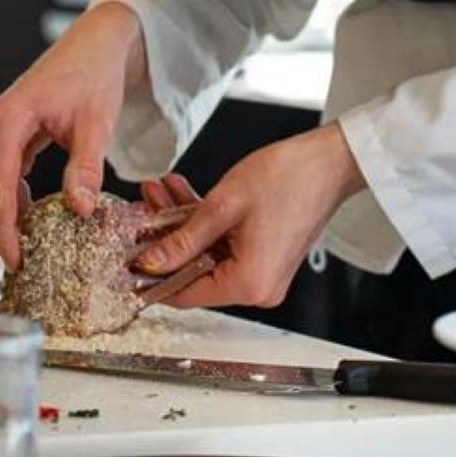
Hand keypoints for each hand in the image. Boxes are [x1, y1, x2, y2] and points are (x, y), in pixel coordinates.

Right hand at [0, 2, 145, 270]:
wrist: (93, 47)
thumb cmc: (93, 77)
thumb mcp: (97, 124)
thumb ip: (86, 167)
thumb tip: (80, 209)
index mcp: (7, 120)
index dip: (3, 228)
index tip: (17, 259)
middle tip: (14, 261)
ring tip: (21, 245)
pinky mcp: (0, 136)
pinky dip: (0, 201)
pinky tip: (26, 216)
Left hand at [134, 124, 363, 309]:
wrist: (328, 162)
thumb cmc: (288, 178)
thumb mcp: (222, 205)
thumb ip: (182, 237)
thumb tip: (151, 261)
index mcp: (248, 283)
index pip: (184, 294)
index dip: (152, 274)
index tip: (127, 256)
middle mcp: (258, 288)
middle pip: (194, 271)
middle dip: (167, 237)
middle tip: (144, 209)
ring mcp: (263, 273)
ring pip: (206, 254)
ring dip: (184, 224)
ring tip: (162, 192)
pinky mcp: (265, 256)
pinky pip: (224, 246)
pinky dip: (205, 224)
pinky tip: (184, 194)